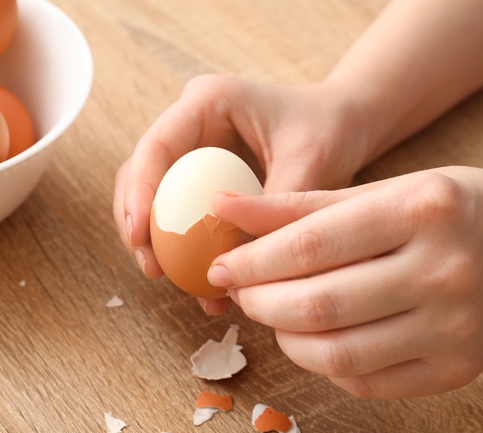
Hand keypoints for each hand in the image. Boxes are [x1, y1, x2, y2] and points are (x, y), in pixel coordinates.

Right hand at [113, 74, 374, 313]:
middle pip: (140, 172)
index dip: (139, 191)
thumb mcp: (310, 162)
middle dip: (137, 222)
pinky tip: (196, 280)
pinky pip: (176, 211)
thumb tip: (238, 258)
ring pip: (151, 195)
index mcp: (208, 101)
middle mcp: (190, 123)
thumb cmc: (330, 129)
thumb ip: (273, 204)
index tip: (140, 236)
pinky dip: (180, 245)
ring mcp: (191, 149)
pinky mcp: (199, 176)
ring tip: (165, 278)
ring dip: (152, 238)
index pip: (157, 146)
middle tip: (151, 267)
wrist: (345, 126)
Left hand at [207, 167, 482, 397]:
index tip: (220, 266)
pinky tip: (315, 337)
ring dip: (285, 338)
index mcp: (423, 210)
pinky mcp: (457, 369)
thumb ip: (298, 205)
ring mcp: (456, 328)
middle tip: (240, 291)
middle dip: (260, 302)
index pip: (311, 245)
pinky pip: (365, 380)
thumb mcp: (379, 190)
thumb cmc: (444, 210)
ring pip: (337, 353)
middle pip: (319, 304)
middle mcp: (445, 270)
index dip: (252, 261)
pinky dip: (324, 363)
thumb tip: (222, 208)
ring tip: (273, 314)